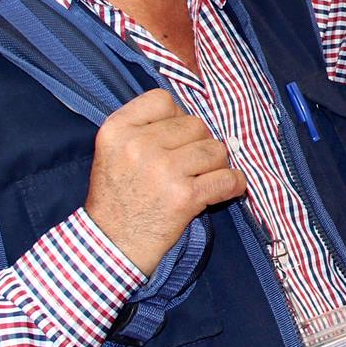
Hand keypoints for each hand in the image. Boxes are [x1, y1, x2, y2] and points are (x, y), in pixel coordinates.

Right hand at [84, 90, 247, 274]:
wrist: (111, 246)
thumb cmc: (116, 199)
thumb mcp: (112, 153)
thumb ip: (142, 129)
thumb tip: (192, 120)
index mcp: (117, 130)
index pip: (163, 100)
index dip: (176, 117)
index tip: (175, 138)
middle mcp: (138, 146)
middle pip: (195, 124)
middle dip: (199, 144)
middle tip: (188, 167)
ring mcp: (163, 170)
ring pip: (215, 149)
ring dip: (216, 165)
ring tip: (201, 180)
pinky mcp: (184, 197)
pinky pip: (227, 178)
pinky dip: (233, 184)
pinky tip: (227, 189)